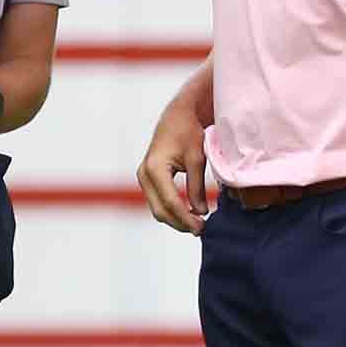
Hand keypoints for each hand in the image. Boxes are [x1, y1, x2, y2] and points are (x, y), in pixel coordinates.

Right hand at [137, 103, 208, 234]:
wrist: (177, 117)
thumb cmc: (188, 133)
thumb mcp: (196, 159)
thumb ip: (197, 187)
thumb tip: (200, 212)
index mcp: (155, 168)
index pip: (171, 202)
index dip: (186, 218)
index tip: (202, 227)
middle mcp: (144, 174)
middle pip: (160, 210)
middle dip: (180, 223)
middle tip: (201, 229)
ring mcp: (143, 177)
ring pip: (157, 208)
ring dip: (175, 219)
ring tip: (197, 223)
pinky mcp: (148, 179)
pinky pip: (157, 201)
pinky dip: (171, 210)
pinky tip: (188, 213)